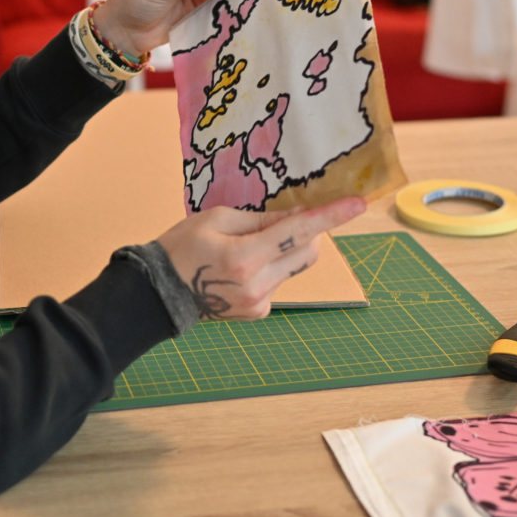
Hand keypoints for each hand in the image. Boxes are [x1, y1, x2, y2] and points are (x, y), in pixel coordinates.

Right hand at [154, 197, 366, 320]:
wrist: (159, 293)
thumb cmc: (181, 247)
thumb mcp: (216, 219)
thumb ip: (260, 219)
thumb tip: (296, 216)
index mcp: (245, 256)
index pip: (298, 232)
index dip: (330, 216)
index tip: (357, 204)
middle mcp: (258, 283)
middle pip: (307, 251)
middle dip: (306, 233)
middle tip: (282, 222)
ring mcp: (260, 302)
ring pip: (293, 267)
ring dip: (283, 251)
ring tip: (248, 250)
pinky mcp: (259, 312)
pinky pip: (279, 282)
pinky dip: (270, 269)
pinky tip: (239, 271)